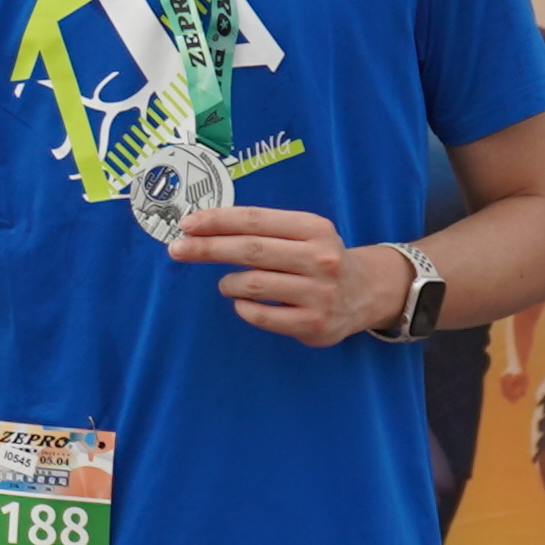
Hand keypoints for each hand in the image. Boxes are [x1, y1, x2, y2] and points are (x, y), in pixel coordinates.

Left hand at [172, 205, 387, 348]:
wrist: (366, 292)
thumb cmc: (319, 259)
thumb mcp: (304, 234)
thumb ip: (264, 229)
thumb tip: (204, 227)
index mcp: (314, 229)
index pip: (255, 220)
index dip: (217, 221)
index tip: (187, 223)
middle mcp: (320, 258)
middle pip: (250, 250)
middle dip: (207, 248)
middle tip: (178, 249)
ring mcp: (319, 293)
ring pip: (253, 284)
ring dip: (228, 283)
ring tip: (227, 283)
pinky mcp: (313, 324)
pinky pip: (261, 315)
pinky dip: (243, 307)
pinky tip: (243, 303)